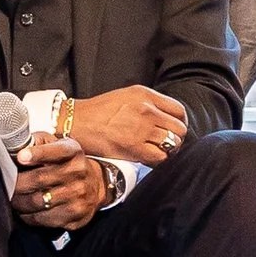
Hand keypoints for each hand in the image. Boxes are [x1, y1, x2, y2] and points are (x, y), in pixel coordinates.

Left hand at [11, 136, 106, 230]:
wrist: (96, 184)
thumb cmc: (66, 163)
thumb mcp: (57, 145)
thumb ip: (37, 143)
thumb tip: (12, 148)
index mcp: (72, 151)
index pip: (56, 151)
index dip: (37, 154)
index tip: (21, 157)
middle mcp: (79, 173)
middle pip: (39, 179)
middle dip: (16, 183)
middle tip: (5, 184)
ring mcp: (79, 195)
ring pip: (38, 202)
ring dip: (19, 202)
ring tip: (12, 198)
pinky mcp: (76, 215)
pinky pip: (44, 219)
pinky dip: (28, 216)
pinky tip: (24, 211)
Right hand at [67, 86, 190, 165]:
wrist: (75, 122)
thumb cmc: (97, 112)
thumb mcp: (126, 97)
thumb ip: (147, 104)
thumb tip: (165, 120)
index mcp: (145, 95)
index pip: (179, 110)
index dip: (180, 123)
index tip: (173, 130)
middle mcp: (146, 109)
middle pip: (179, 129)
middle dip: (176, 139)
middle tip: (166, 145)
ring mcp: (141, 128)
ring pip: (173, 144)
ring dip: (168, 151)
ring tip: (156, 152)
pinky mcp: (133, 147)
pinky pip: (160, 158)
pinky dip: (157, 161)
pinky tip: (148, 159)